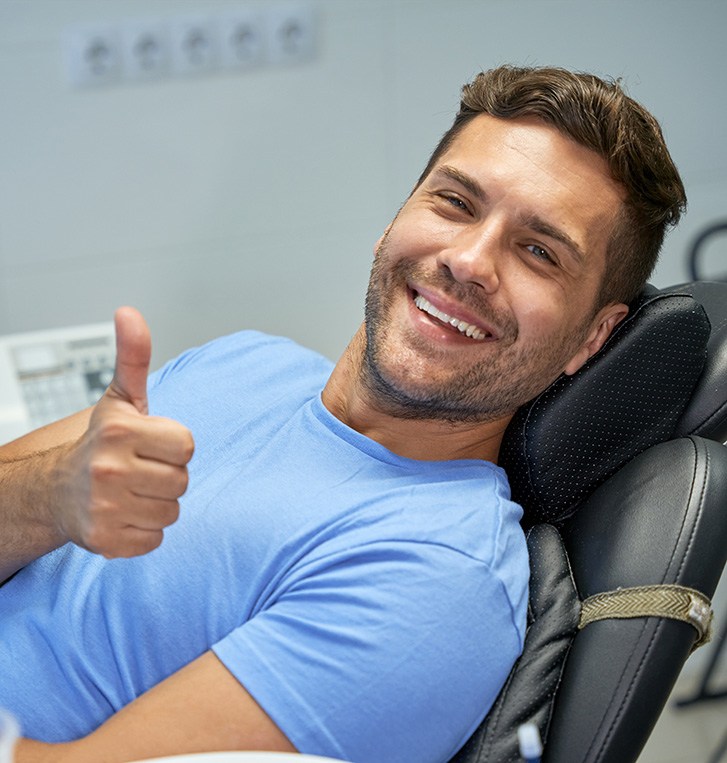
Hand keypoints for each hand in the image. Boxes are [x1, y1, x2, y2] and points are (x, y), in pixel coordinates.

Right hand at [56, 307, 193, 557]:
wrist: (57, 490)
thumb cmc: (102, 442)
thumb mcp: (121, 398)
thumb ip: (133, 357)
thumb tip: (129, 312)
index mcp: (120, 431)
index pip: (187, 445)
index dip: (172, 445)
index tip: (149, 444)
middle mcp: (109, 470)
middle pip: (183, 480)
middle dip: (166, 475)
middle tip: (139, 470)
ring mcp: (105, 509)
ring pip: (173, 511)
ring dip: (158, 503)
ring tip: (132, 491)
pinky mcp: (106, 542)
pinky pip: (156, 538)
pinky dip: (145, 530)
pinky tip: (124, 514)